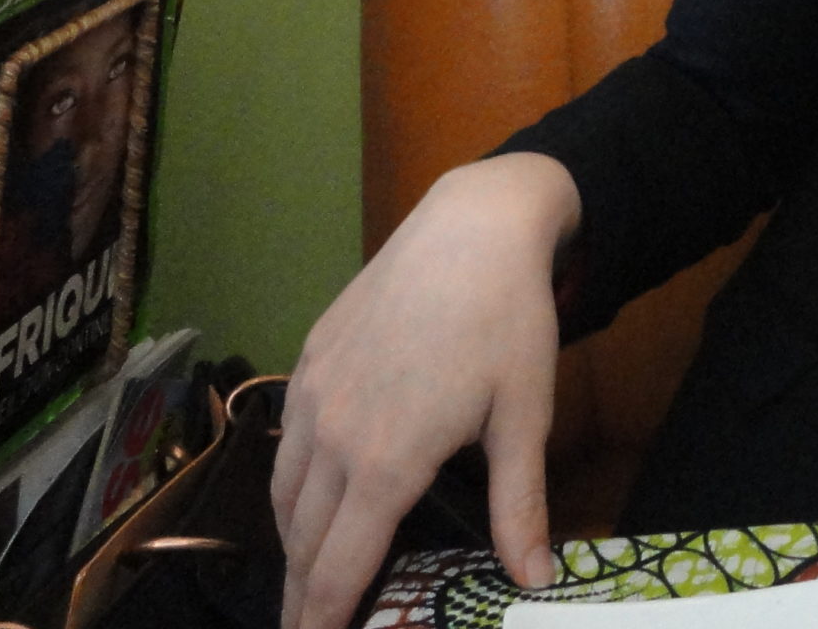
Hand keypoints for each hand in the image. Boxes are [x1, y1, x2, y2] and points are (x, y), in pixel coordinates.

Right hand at [273, 153, 579, 628]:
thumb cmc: (509, 323)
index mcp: (387, 462)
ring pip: (283, 494)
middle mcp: (334, 436)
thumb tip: (534, 580)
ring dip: (291, 545)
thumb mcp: (525, 417)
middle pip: (302, 541)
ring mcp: (313, 394)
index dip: (324, 619)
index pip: (340, 567)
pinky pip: (285, 443)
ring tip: (305, 580)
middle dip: (301, 596)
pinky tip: (308, 498)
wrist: (472, 228)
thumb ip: (519, 505)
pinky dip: (289, 487)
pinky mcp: (308, 359)